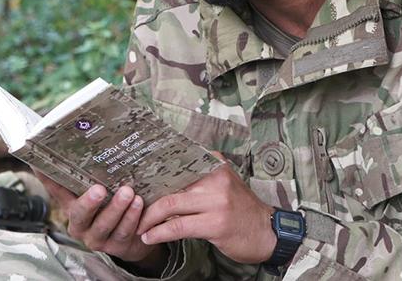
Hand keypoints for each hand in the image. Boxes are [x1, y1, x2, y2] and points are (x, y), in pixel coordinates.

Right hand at [35, 172, 165, 266]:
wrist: (132, 239)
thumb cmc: (110, 208)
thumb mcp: (96, 194)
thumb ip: (85, 177)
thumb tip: (74, 146)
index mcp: (71, 209)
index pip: (56, 191)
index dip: (48, 179)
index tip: (40, 164)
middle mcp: (80, 226)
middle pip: (80, 214)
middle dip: (89, 202)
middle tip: (100, 189)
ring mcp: (97, 238)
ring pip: (105, 225)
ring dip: (117, 208)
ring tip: (128, 192)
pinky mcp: (117, 247)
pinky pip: (124, 232)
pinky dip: (132, 218)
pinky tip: (138, 204)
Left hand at [136, 155, 275, 263]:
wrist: (269, 232)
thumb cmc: (241, 209)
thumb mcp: (222, 184)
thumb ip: (198, 179)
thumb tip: (161, 181)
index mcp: (214, 164)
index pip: (174, 166)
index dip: (151, 176)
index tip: (135, 184)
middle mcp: (214, 179)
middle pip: (168, 186)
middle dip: (146, 200)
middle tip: (132, 209)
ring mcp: (216, 201)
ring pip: (169, 206)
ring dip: (149, 218)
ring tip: (139, 226)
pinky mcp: (215, 223)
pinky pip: (178, 227)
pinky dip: (160, 233)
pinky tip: (150, 237)